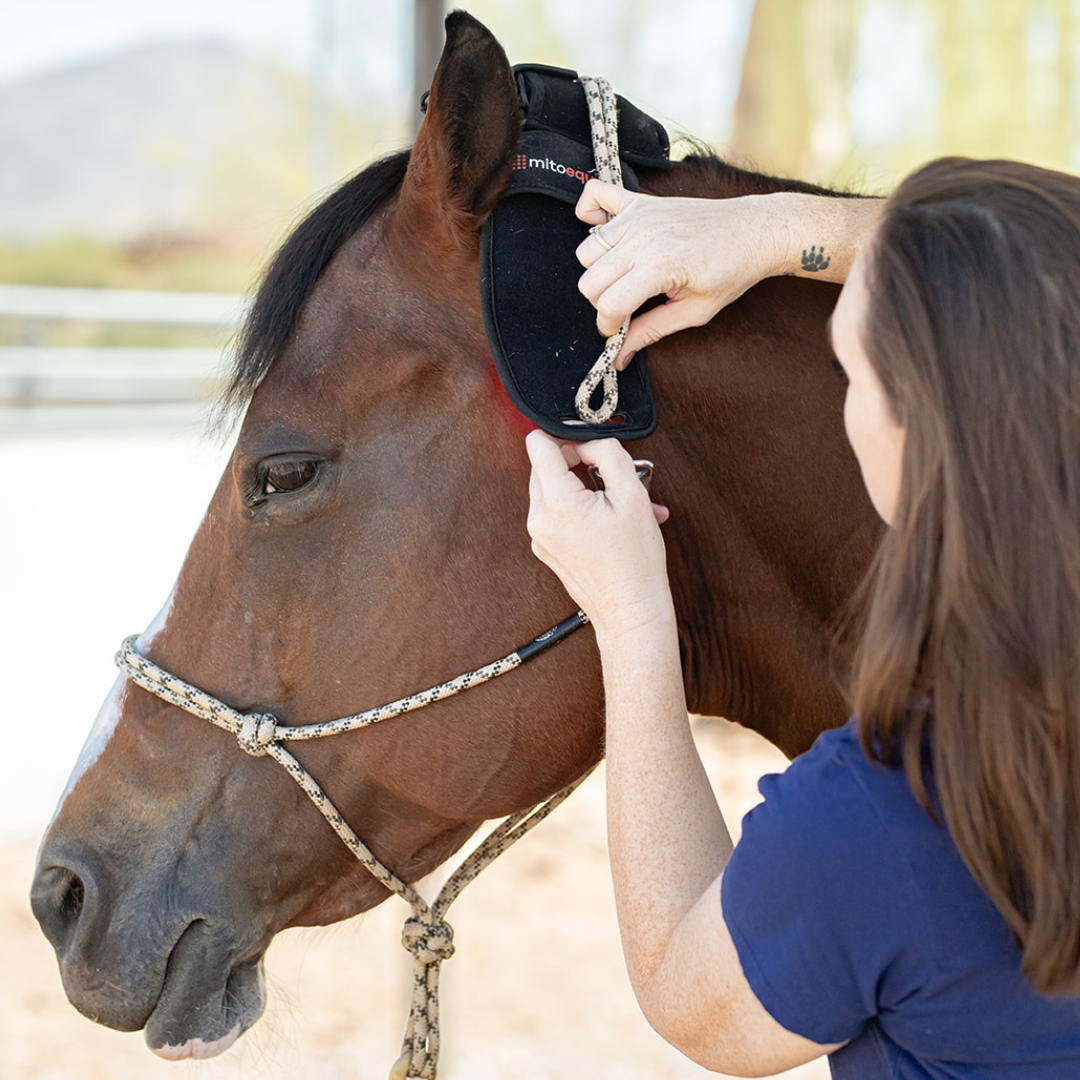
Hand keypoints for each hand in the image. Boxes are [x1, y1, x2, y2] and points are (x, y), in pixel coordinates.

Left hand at [526, 430, 673, 640]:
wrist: (630, 610)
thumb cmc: (635, 562)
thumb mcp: (632, 495)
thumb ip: (607, 455)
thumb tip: (589, 442)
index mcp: (557, 503)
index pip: (538, 444)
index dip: (564, 435)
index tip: (585, 443)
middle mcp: (539, 519)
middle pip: (544, 466)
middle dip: (576, 463)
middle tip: (608, 476)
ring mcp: (539, 537)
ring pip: (552, 489)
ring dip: (582, 486)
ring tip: (618, 503)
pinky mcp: (546, 548)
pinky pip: (557, 513)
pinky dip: (581, 508)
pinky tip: (610, 520)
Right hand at [575, 180, 786, 365]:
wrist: (754, 231)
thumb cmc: (731, 271)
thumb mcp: (695, 312)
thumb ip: (651, 331)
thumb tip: (620, 356)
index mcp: (660, 266)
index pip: (608, 304)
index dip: (609, 326)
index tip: (620, 330)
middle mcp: (643, 237)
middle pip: (590, 280)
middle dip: (602, 302)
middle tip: (626, 306)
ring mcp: (639, 215)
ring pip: (587, 250)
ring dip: (599, 270)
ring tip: (625, 277)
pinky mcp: (640, 201)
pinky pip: (593, 196)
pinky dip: (589, 214)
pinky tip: (606, 233)